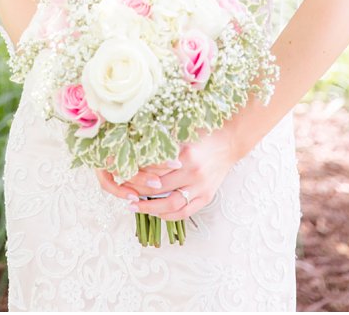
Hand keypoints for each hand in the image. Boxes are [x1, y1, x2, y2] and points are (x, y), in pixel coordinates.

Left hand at [94, 128, 241, 222]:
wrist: (228, 143)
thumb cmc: (200, 135)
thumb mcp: (179, 134)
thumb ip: (160, 144)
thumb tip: (133, 150)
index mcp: (184, 155)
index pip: (153, 170)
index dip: (135, 174)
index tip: (120, 175)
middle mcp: (193, 172)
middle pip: (158, 188)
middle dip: (138, 192)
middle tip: (122, 193)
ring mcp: (201, 187)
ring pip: (172, 204)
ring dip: (150, 209)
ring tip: (134, 207)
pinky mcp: (207, 197)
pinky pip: (186, 212)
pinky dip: (169, 216)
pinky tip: (155, 214)